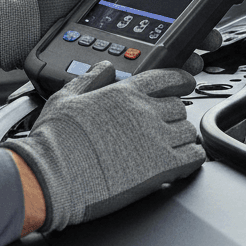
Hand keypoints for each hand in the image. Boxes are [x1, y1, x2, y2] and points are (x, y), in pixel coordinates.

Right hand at [2, 61, 204, 232]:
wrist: (50, 177)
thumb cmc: (54, 142)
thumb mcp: (65, 99)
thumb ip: (88, 80)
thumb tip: (103, 67)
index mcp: (125, 93)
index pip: (166, 77)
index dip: (180, 79)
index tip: (186, 83)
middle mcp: (144, 112)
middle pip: (179, 106)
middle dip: (174, 115)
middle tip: (165, 126)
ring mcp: (156, 138)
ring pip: (188, 131)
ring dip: (183, 138)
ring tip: (172, 146)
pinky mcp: (162, 166)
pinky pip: (194, 156)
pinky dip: (193, 158)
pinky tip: (183, 162)